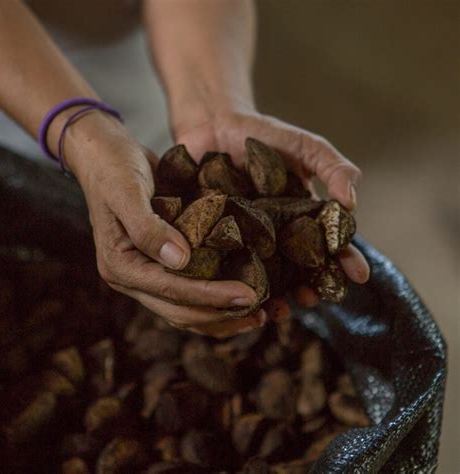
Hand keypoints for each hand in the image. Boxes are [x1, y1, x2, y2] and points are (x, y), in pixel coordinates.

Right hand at [64, 112, 264, 337]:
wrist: (106, 155)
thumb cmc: (113, 168)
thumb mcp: (126, 191)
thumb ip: (148, 227)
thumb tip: (180, 260)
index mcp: (120, 265)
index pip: (171, 289)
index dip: (212, 296)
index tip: (248, 295)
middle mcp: (132, 278)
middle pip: (180, 310)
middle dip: (221, 315)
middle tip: (261, 315)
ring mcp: (146, 274)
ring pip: (185, 309)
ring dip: (220, 316)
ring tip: (257, 316)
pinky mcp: (160, 265)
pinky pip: (188, 290)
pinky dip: (213, 298)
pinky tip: (238, 297)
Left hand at [174, 109, 369, 321]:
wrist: (213, 123)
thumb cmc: (262, 134)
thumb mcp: (304, 146)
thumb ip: (333, 167)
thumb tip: (351, 203)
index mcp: (300, 214)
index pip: (327, 242)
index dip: (343, 259)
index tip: (357, 276)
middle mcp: (275, 231)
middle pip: (296, 267)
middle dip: (307, 286)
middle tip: (311, 300)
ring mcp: (245, 236)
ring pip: (262, 272)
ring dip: (273, 293)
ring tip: (279, 309)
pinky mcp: (213, 235)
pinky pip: (224, 261)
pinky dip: (231, 279)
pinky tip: (235, 293)